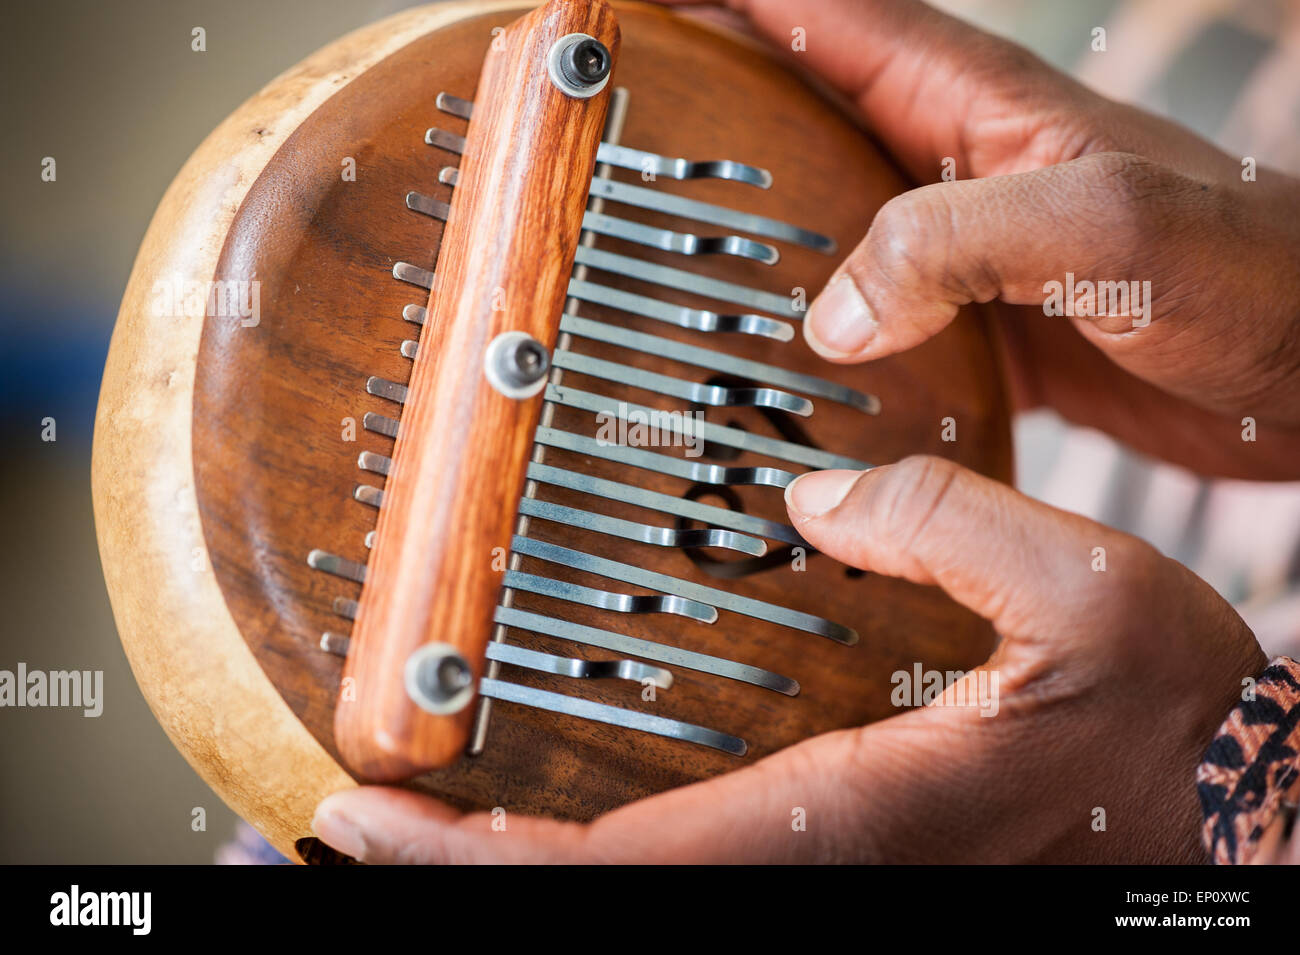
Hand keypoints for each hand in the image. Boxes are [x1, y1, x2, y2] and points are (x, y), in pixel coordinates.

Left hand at [313, 457, 1265, 862]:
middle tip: (356, 828)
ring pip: (640, 895)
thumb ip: (955, 524)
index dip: (486, 856)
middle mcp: (823, 867)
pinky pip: (687, 868)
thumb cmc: (1169, 726)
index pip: (633, 860)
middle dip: (466, 874)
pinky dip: (594, 853)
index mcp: (862, 815)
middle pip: (608, 900)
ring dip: (519, 866)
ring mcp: (826, 874)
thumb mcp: (1097, 596)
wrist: (1224, 813)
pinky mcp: (840, 858)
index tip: (370, 814)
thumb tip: (817, 501)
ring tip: (422, 825)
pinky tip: (556, 817)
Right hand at [660, 0, 1299, 479]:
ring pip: (822, 217)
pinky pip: (866, 311)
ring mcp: (963, 247)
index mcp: (976, 105)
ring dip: (745, 225)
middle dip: (705, 99)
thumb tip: (833, 314)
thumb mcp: (1112, 225)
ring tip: (658, 255)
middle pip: (799, 106)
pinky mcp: (975, 323)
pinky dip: (808, 329)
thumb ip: (963, 241)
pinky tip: (773, 369)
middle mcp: (956, 164)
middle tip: (615, 124)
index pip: (822, 14)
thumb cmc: (1257, 279)